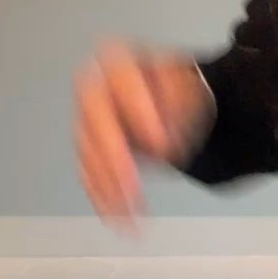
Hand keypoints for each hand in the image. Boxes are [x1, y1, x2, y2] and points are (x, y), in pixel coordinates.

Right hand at [74, 44, 215, 225]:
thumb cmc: (179, 88)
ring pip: (89, 153)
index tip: (160, 144)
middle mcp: (96, 89)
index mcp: (119, 61)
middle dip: (114, 157)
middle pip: (94, 120)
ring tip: (128, 214)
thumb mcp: (190, 85)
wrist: (175, 98)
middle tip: (133, 187)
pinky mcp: (89, 148)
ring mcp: (88, 119)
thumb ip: (177, 105)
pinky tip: (116, 217)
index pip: (120, 77)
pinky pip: (88, 172)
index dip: (136, 109)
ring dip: (107, 185)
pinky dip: (101, 196)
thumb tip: (159, 145)